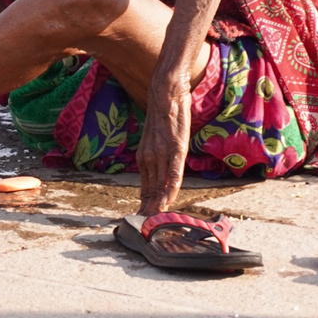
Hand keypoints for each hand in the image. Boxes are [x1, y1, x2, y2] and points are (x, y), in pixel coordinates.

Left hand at [136, 67, 191, 214]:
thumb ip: (157, 155)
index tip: (142, 218)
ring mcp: (163, 153)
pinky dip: (171, 188)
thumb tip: (160, 169)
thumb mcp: (157, 138)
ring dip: (158, 204)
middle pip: (150, 189)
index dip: (145, 203)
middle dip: (149, 209)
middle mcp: (150, 157)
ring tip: (154, 220)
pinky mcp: (176, 148)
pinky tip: (168, 200)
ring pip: (160, 184)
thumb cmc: (164, 113)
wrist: (165, 91)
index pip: (145, 186)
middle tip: (145, 226)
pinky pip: (173, 172)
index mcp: (145, 156)